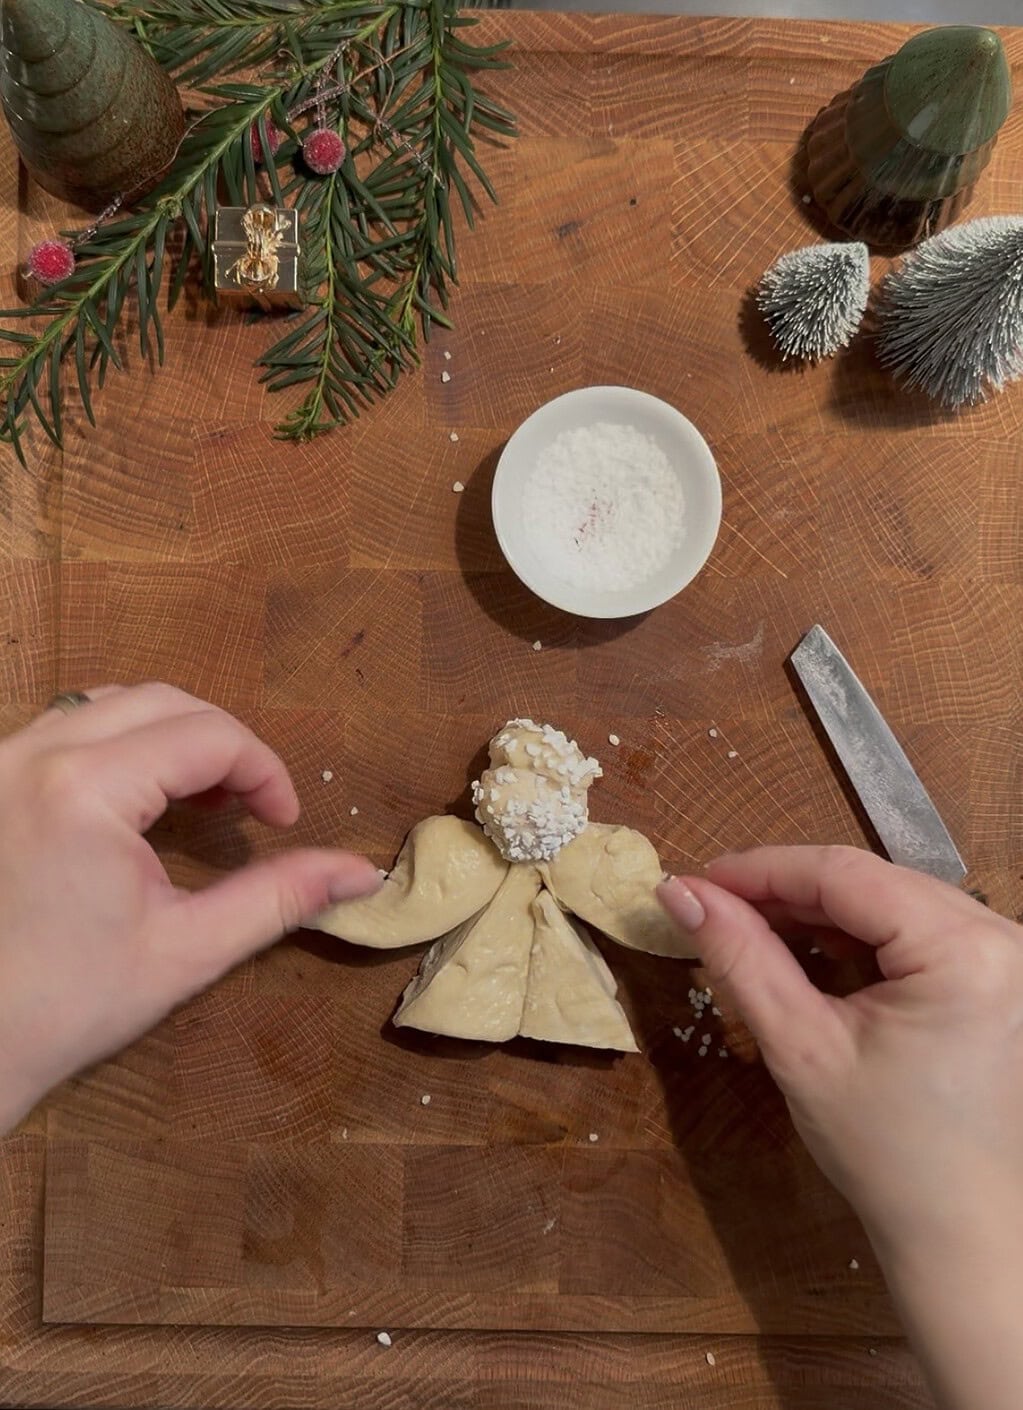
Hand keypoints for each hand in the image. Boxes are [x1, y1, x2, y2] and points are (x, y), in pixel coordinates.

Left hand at [0, 684, 379, 1132]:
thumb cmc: (67, 1006)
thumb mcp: (188, 950)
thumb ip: (279, 897)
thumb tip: (362, 873)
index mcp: (84, 789)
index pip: (208, 736)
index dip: (265, 772)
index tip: (285, 823)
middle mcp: (33, 754)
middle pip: (164, 701)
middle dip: (225, 746)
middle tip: (254, 808)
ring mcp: (0, 761)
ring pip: (113, 702)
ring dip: (173, 737)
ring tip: (205, 800)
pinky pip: (69, 725)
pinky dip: (121, 743)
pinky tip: (141, 799)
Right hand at [660, 847, 1022, 1409]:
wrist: (961, 1230)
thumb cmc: (886, 1151)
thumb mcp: (801, 1047)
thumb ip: (740, 958)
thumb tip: (679, 892)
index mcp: (965, 951)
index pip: (845, 874)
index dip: (761, 869)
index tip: (696, 881)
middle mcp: (1002, 938)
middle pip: (870, 880)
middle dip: (785, 889)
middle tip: (713, 907)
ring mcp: (1006, 956)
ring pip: (889, 899)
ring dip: (817, 909)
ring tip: (749, 929)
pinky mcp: (996, 976)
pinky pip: (914, 928)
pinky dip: (856, 934)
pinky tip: (807, 951)